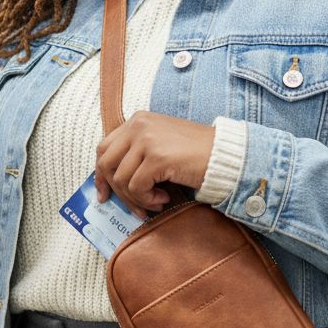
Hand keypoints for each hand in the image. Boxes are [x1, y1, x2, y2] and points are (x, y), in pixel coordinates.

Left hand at [94, 111, 214, 219]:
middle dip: (117, 191)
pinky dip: (147, 199)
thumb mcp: (161, 143)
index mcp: (138, 120)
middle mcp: (138, 125)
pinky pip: (136, 187)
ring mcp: (146, 140)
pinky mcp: (156, 157)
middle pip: (107, 164)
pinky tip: (164, 198)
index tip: (104, 194)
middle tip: (133, 207)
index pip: (104, 148)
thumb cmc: (197, 153)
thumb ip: (137, 153)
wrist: (225, 154)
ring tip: (156, 201)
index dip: (101, 174)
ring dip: (137, 198)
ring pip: (121, 179)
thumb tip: (113, 181)